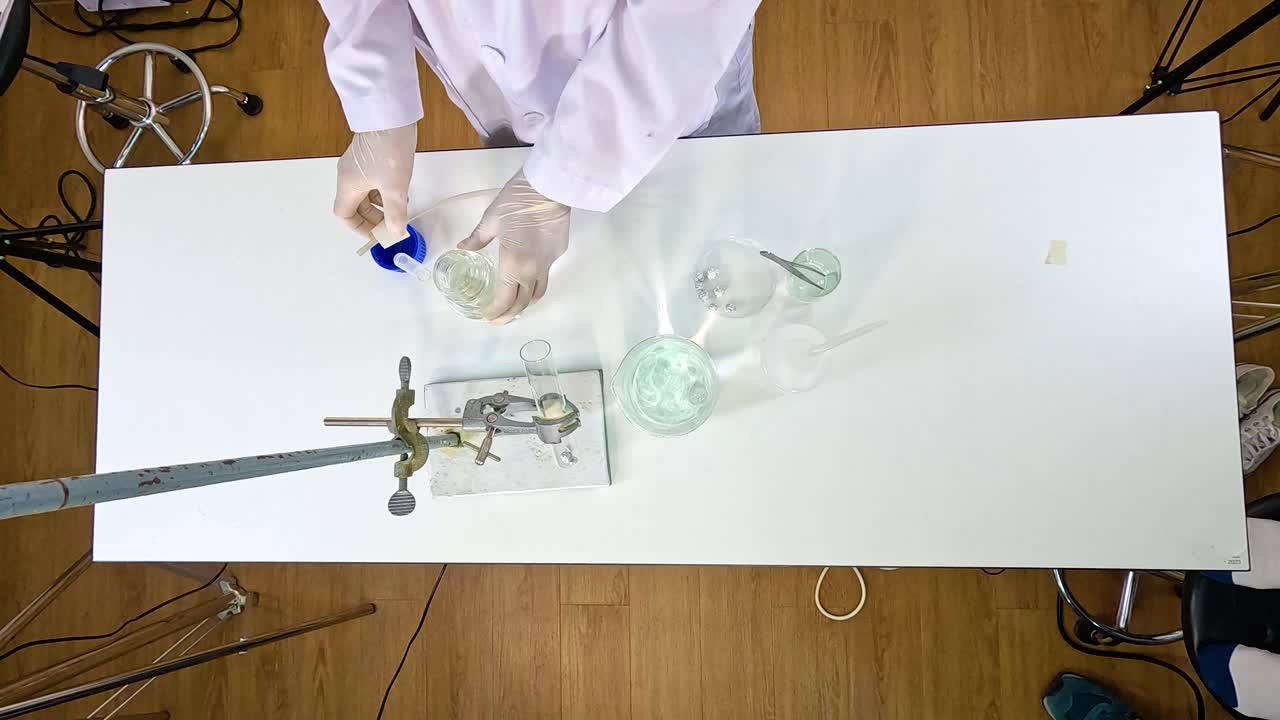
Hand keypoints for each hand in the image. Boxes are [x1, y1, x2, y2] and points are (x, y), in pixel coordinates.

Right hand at [333, 123, 416, 239]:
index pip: (344, 215)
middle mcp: (347, 175)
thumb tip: (396, 233)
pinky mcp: (367, 156)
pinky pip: (370, 181)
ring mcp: (356, 165)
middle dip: (373, 218)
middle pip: (355, 206)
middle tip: (392, 225)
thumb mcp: (395, 187)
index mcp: (348, 184)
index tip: (378, 234)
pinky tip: (398, 191)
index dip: (359, 228)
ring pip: (364, 194)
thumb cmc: (388, 148)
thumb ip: (395, 213)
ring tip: (399, 209)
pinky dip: (382, 191)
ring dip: (379, 205)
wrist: (391, 114)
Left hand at [458, 169, 569, 323]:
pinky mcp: (558, 253)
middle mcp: (532, 270)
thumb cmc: (516, 201)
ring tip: (514, 305)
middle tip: (497, 319)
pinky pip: (545, 274)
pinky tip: (527, 276)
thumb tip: (463, 248)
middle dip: (509, 315)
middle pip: (522, 303)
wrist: (549, 188)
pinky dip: (535, 282)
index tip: (486, 316)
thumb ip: (477, 239)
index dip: (494, 311)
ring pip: (538, 293)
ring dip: (525, 303)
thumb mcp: (491, 219)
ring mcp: (548, 263)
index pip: (504, 299)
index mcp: (513, 264)